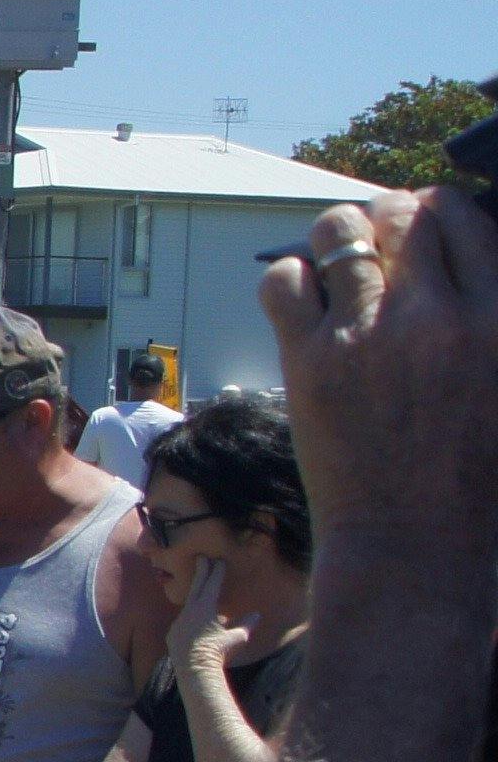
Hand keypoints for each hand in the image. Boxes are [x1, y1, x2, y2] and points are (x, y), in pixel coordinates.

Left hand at [166, 557, 237, 682]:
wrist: (194, 670)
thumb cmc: (218, 652)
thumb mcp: (236, 638)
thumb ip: (245, 625)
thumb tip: (257, 615)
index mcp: (204, 609)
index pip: (211, 585)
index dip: (215, 572)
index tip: (218, 561)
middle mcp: (188, 612)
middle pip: (196, 588)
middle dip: (201, 573)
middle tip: (202, 558)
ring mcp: (178, 623)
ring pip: (189, 606)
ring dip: (197, 598)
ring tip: (204, 591)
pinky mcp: (172, 634)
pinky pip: (183, 621)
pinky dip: (191, 617)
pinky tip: (196, 621)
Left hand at [261, 188, 497, 552]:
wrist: (419, 548)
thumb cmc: (476, 484)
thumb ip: (494, 320)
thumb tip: (472, 279)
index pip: (467, 219)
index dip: (441, 216)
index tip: (428, 231)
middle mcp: (439, 316)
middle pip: (405, 213)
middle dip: (390, 219)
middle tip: (381, 245)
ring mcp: (370, 335)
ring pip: (339, 230)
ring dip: (335, 237)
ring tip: (337, 263)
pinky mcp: (311, 362)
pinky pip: (285, 280)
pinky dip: (289, 278)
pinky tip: (303, 301)